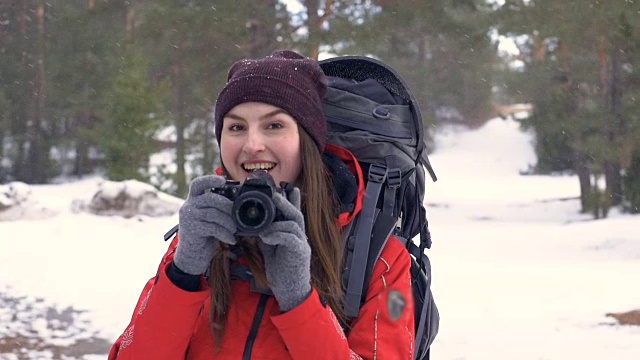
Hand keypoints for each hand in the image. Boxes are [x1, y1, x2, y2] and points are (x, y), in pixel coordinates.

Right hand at [174, 175, 236, 274]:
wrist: (192, 256)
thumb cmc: (205, 235)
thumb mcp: (210, 218)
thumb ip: (218, 208)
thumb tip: (238, 202)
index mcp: (193, 200)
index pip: (197, 184)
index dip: (209, 180)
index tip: (222, 180)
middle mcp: (188, 206)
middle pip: (210, 198)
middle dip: (227, 205)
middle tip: (238, 214)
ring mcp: (188, 217)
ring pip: (213, 213)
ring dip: (228, 221)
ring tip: (235, 229)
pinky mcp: (192, 230)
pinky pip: (212, 227)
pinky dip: (225, 233)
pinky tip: (231, 239)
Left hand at [258, 188, 311, 311]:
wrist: (291, 292)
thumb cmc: (282, 272)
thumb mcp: (272, 250)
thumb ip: (268, 236)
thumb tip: (257, 226)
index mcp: (294, 235)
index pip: (293, 214)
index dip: (291, 200)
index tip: (286, 188)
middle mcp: (301, 237)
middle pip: (297, 214)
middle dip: (287, 202)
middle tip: (275, 194)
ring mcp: (302, 245)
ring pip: (294, 224)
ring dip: (278, 222)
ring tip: (264, 225)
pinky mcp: (301, 254)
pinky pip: (291, 239)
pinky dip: (278, 235)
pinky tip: (267, 237)